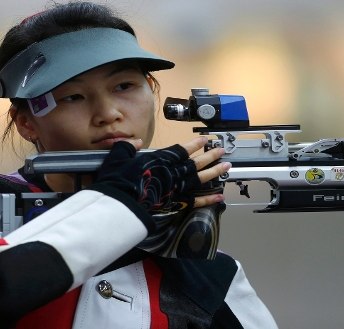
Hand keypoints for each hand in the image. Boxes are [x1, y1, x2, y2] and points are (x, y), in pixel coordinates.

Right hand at [96, 137, 229, 211]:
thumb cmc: (117, 181)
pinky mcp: (175, 203)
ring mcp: (175, 188)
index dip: (194, 144)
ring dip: (214, 172)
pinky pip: (195, 201)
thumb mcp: (117, 157)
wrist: (119, 204)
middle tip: (222, 151)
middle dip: (210, 156)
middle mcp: (171, 172)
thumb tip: (135, 143)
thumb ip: (127, 147)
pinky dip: (209, 199)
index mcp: (159, 159)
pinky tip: (220, 196)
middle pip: (195, 163)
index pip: (180, 150)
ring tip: (227, 166)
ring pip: (199, 179)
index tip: (204, 140)